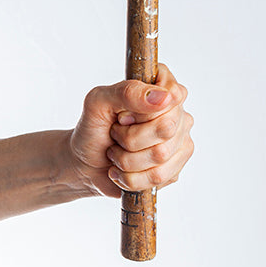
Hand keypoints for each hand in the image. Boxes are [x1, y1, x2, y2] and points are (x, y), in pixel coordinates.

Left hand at [69, 63, 193, 197]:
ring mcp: (180, 142)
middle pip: (166, 128)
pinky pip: (158, 177)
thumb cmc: (92, 129)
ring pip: (161, 155)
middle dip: (129, 137)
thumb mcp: (97, 102)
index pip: (172, 95)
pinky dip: (131, 177)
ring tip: (116, 154)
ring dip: (126, 159)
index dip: (140, 111)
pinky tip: (122, 171)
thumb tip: (164, 97)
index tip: (121, 116)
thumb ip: (127, 92)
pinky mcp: (175, 168)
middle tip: (115, 135)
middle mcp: (178, 114)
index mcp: (162, 88)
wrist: (84, 163)